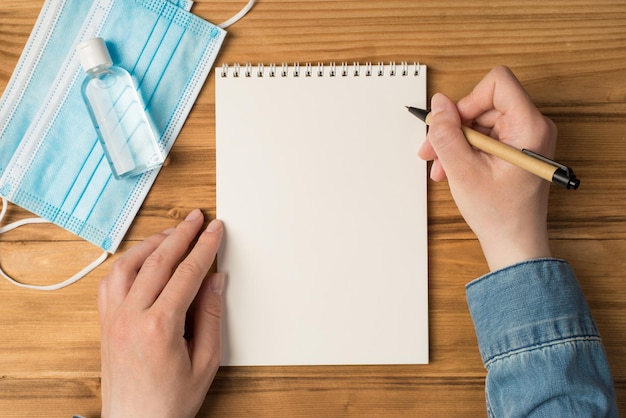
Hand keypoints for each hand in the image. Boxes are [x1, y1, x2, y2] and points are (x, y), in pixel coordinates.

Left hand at [98, 209, 223, 417]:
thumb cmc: (170, 401)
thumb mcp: (205, 361)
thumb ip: (211, 316)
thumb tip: (216, 280)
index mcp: (159, 328)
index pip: (187, 273)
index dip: (204, 247)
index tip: (215, 230)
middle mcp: (130, 318)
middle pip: (157, 261)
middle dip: (181, 234)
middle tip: (196, 218)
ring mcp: (113, 319)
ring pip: (128, 265)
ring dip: (152, 243)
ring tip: (172, 232)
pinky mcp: (104, 323)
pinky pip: (110, 281)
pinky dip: (127, 262)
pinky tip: (142, 257)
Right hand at [418, 66, 555, 270]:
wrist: (514, 242)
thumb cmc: (499, 213)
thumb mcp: (463, 171)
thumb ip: (447, 134)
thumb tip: (438, 104)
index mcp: (529, 127)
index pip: (497, 83)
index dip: (468, 101)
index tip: (453, 126)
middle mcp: (533, 126)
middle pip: (484, 104)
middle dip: (454, 127)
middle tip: (432, 152)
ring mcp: (526, 137)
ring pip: (480, 121)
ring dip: (455, 142)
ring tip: (442, 168)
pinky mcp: (517, 147)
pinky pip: (485, 135)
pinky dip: (465, 150)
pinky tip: (453, 169)